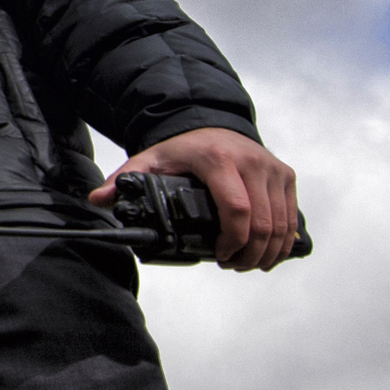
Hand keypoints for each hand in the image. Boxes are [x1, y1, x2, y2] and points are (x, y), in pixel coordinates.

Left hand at [89, 126, 298, 272]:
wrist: (211, 124)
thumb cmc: (183, 148)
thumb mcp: (150, 160)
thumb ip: (125, 180)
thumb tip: (98, 199)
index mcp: (218, 160)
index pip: (236, 209)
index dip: (232, 241)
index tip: (219, 256)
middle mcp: (250, 162)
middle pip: (262, 222)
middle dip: (250, 254)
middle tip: (232, 266)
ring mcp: (271, 168)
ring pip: (281, 222)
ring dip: (268, 251)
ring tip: (247, 264)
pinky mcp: (284, 174)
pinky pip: (291, 215)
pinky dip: (284, 240)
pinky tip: (268, 253)